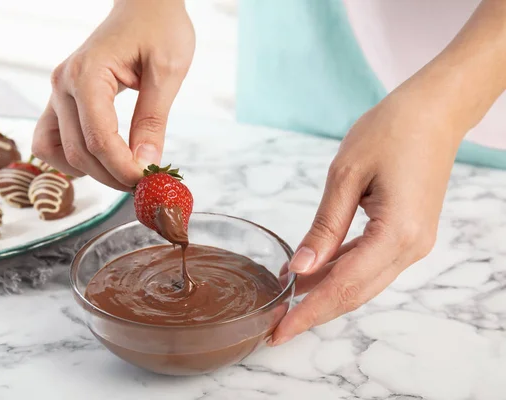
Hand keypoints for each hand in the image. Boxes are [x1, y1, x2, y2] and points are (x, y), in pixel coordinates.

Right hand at [32, 0, 194, 189]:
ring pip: (58, 152)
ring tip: (123, 171)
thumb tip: (146, 163)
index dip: (124, 169)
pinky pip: (51, 140)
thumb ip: (152, 120)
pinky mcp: (62, 98)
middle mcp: (63, 84)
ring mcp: (58, 91)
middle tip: (144, 181)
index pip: (99, 139)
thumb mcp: (167, 72)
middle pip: (79, 152)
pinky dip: (71, 158)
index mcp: (87, 74)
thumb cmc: (159, 27)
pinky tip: (101, 159)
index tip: (149, 180)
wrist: (145, 3)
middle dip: (112, 175)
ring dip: (90, 171)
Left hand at [270, 91, 461, 345]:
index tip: (278, 333)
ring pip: (362, 283)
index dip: (308, 312)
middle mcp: (411, 248)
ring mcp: (413, 243)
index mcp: (397, 234)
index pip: (344, 286)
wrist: (434, 111)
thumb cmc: (390, 131)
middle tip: (276, 328)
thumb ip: (324, 228)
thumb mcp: (345, 176)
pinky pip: (370, 264)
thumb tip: (300, 268)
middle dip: (314, 312)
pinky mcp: (408, 234)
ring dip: (325, 294)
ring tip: (288, 302)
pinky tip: (314, 274)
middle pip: (355, 293)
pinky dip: (340, 273)